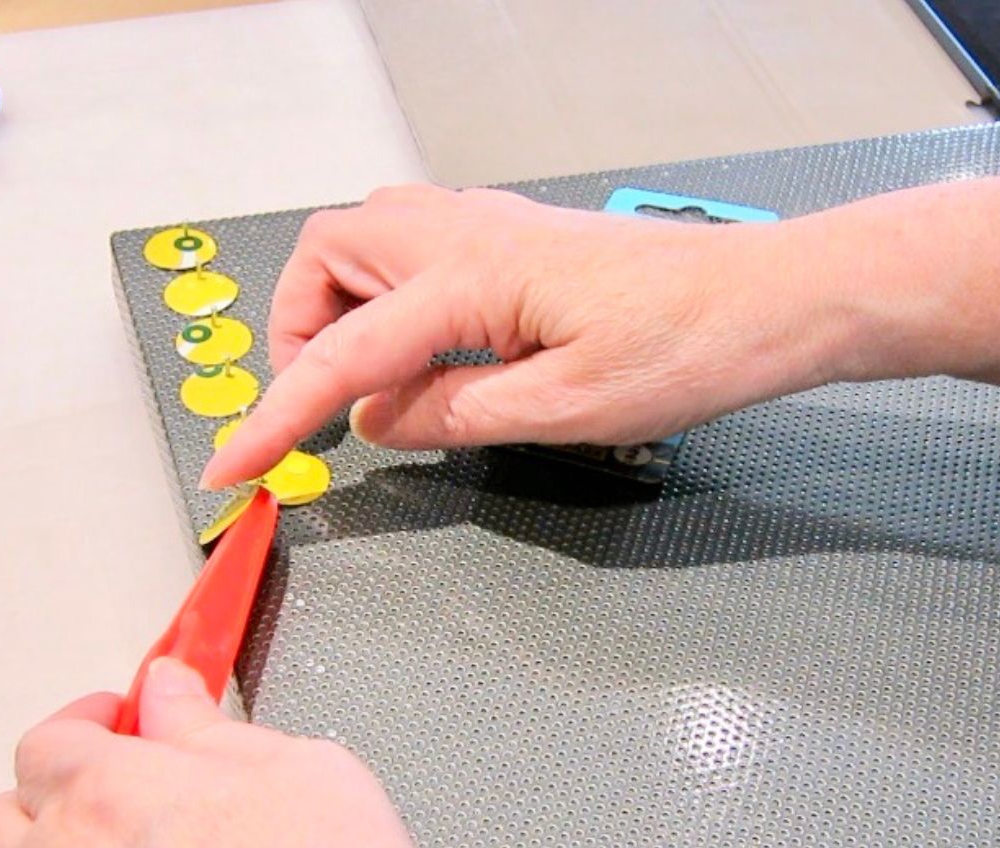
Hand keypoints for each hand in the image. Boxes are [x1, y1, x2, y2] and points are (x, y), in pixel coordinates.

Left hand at [0, 659, 531, 847]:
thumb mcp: (300, 770)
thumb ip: (215, 730)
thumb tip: (181, 702)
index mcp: (108, 790)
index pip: (55, 736)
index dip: (93, 720)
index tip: (127, 719)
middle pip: (1, 809)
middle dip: (46, 786)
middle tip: (105, 778)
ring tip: (79, 845)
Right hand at [201, 184, 850, 488]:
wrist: (768, 300)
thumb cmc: (689, 349)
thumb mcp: (564, 410)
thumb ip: (455, 415)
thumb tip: (381, 421)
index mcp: (469, 278)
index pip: (341, 355)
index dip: (275, 419)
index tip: (230, 468)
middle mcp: (468, 234)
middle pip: (330, 252)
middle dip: (300, 330)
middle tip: (323, 409)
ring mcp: (494, 227)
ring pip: (369, 240)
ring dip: (344, 307)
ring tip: (376, 388)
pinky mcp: (519, 240)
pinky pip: (420, 250)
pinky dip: (394, 298)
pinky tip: (435, 361)